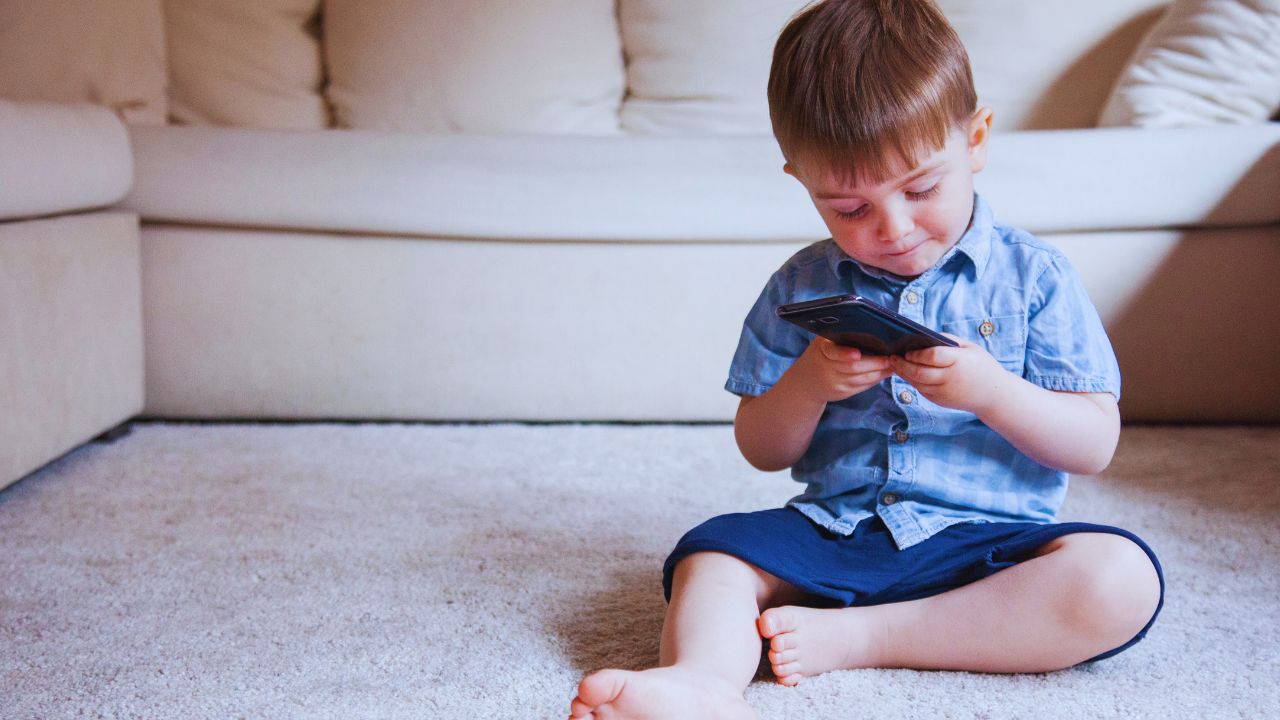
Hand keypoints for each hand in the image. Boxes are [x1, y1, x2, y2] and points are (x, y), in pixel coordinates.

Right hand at [792, 336, 892, 403]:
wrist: (805, 383)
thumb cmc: (819, 356)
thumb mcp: (823, 342)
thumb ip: (840, 336)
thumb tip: (869, 329)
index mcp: (822, 351)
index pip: (833, 353)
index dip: (845, 354)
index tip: (857, 354)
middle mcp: (827, 369)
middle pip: (854, 368)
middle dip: (875, 363)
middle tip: (890, 357)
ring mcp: (835, 383)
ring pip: (862, 379)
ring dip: (880, 372)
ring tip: (892, 364)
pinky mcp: (842, 393)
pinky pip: (863, 387)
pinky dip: (875, 380)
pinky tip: (884, 373)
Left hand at [888, 335, 1009, 414]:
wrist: (994, 395)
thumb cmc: (982, 366)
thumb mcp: (970, 348)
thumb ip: (948, 341)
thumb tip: (924, 335)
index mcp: (959, 362)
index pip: (931, 356)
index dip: (916, 353)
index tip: (905, 349)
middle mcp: (950, 379)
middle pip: (919, 372)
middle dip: (902, 364)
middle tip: (891, 356)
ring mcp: (944, 392)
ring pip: (916, 383)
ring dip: (903, 373)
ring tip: (894, 363)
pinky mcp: (940, 401)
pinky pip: (921, 390)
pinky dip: (912, 381)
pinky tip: (906, 372)